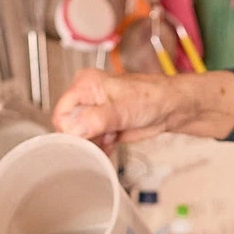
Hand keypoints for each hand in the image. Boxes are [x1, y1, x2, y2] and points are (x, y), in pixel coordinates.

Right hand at [51, 68, 233, 146]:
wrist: (172, 108)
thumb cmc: (152, 97)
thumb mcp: (122, 109)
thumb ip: (95, 119)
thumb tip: (73, 130)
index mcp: (85, 85)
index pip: (61, 113)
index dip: (71, 130)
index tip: (87, 138)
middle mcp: (87, 97)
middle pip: (69, 127)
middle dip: (85, 138)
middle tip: (103, 137)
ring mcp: (95, 112)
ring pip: (80, 137)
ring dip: (94, 144)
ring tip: (111, 136)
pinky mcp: (104, 125)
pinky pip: (92, 142)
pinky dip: (101, 148)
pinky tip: (113, 142)